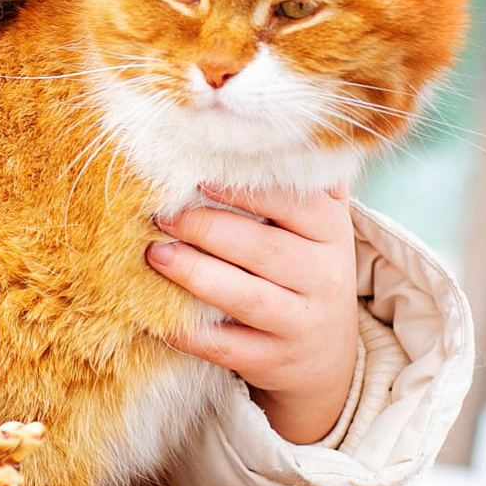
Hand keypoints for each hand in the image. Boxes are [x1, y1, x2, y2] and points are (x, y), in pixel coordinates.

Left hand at [145, 185, 358, 445]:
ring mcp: (301, 323)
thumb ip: (297, 182)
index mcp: (332, 232)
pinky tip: (153, 314)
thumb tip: (256, 124)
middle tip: (161, 214)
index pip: (295, 203)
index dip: (246, 190)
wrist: (326, 355)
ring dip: (194, 274)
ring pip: (245, 297)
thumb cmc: (305, 269)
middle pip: (264, 250)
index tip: (199, 177)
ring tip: (153, 254)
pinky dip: (187, 331)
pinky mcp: (275, 362)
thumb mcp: (316, 226)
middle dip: (207, 229)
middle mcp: (325, 277)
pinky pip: (226, 347)